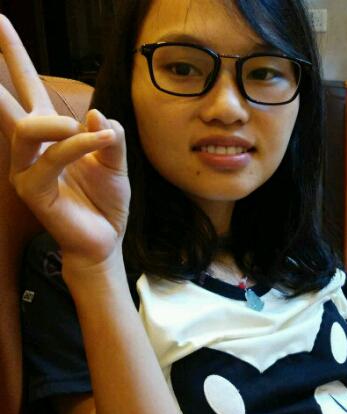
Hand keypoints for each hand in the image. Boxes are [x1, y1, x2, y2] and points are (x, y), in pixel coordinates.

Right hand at [0, 15, 129, 270]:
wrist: (105, 239)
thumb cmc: (106, 201)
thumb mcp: (115, 162)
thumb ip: (108, 136)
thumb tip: (95, 112)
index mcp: (52, 138)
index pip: (30, 93)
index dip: (16, 59)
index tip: (2, 22)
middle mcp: (33, 150)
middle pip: (11, 102)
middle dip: (6, 61)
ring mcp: (28, 169)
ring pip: (29, 127)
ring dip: (60, 124)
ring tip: (88, 130)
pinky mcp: (34, 189)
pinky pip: (55, 157)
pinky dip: (81, 145)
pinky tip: (102, 140)